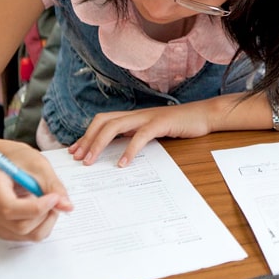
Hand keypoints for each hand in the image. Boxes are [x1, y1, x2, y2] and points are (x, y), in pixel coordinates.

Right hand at [0, 147, 72, 241]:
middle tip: (55, 199)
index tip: (54, 198)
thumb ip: (54, 187)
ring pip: (25, 234)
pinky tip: (41, 210)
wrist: (12, 165)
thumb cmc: (23, 162)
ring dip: (45, 221)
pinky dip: (41, 226)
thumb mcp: (40, 166)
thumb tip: (66, 206)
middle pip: (18, 225)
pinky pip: (27, 237)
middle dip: (44, 214)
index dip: (36, 208)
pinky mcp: (2, 230)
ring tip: (47, 202)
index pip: (9, 208)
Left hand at [68, 103, 213, 167]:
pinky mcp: (161, 123)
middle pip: (103, 121)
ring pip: (115, 126)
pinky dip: (129, 150)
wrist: (203, 115)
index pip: (102, 122)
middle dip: (87, 139)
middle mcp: (136, 114)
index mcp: (133, 117)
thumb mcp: (153, 132)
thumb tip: (118, 154)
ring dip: (99, 144)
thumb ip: (136, 137)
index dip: (86, 135)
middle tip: (77, 158)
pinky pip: (140, 136)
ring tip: (91, 161)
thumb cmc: (179, 126)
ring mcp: (147, 117)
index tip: (74, 151)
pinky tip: (123, 163)